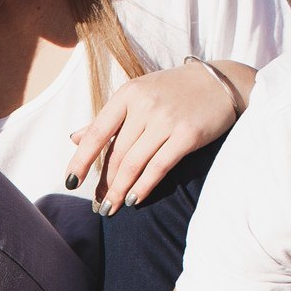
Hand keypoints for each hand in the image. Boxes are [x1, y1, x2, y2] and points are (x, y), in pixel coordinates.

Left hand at [64, 63, 240, 212]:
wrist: (219, 82)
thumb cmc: (174, 91)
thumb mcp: (138, 95)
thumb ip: (108, 119)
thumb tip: (74, 138)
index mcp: (128, 94)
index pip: (97, 133)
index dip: (81, 160)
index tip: (71, 183)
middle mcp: (145, 106)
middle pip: (116, 154)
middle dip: (105, 183)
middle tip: (98, 204)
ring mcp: (166, 120)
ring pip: (135, 164)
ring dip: (120, 190)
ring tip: (112, 208)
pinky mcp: (187, 135)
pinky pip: (159, 167)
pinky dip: (144, 186)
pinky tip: (134, 199)